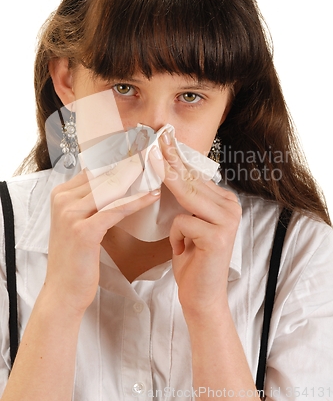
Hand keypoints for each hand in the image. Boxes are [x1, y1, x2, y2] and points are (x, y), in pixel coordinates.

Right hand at [45, 166, 160, 315]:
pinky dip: (137, 201)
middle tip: (153, 158)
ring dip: (136, 180)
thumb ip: (91, 202)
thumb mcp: (79, 223)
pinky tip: (152, 196)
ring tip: (157, 172)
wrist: (63, 291)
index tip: (140, 154)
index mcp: (60, 195)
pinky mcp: (84, 231)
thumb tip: (117, 183)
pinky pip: (116, 209)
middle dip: (130, 166)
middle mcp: (62, 200)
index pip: (94, 169)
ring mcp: (70, 214)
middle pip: (103, 175)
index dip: (118, 161)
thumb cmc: (76, 258)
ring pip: (111, 189)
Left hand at [153, 133, 240, 319]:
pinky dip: (175, 236)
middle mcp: (231, 206)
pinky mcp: (218, 236)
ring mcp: (227, 220)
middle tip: (157, 139)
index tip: (164, 140)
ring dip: (167, 189)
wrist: (202, 298)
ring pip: (187, 195)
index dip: (177, 158)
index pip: (195, 175)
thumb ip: (186, 201)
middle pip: (191, 180)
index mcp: (226, 202)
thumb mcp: (189, 225)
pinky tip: (182, 251)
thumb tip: (168, 170)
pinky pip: (182, 222)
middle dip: (170, 160)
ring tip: (155, 168)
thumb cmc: (192, 260)